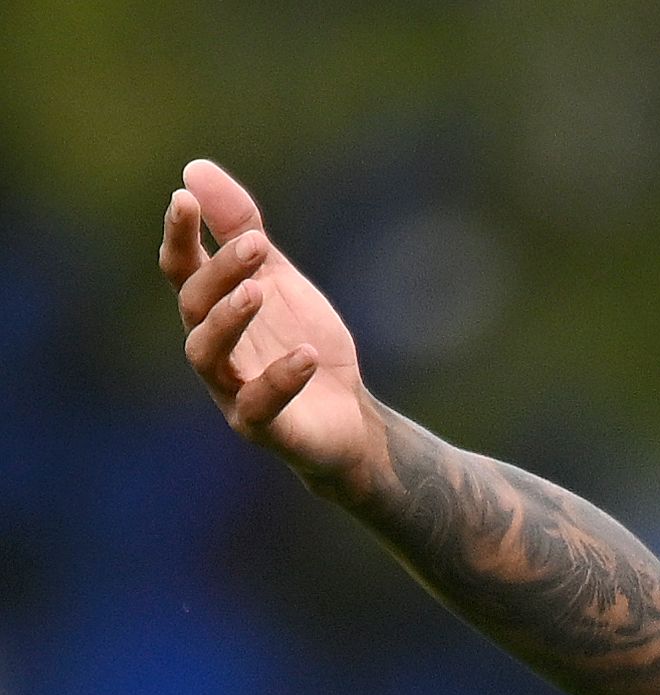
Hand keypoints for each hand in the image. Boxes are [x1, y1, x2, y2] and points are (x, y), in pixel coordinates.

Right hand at [160, 158, 381, 484]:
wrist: (347, 418)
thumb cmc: (301, 343)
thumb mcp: (278, 280)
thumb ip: (240, 229)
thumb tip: (194, 169)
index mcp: (214, 309)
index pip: (182, 268)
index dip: (179, 234)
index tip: (183, 198)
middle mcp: (213, 347)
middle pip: (194, 304)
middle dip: (220, 271)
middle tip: (258, 243)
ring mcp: (231, 389)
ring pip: (207, 354)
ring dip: (229, 320)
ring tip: (259, 291)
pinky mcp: (263, 427)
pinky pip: (260, 405)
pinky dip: (279, 378)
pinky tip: (306, 354)